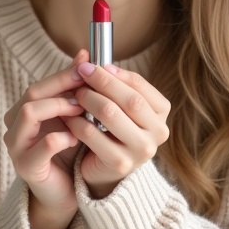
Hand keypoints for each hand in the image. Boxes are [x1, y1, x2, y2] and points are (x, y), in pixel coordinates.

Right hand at [3, 50, 88, 228]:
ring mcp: (17, 147)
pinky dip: (62, 137)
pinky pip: (43, 145)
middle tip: (88, 87)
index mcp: (22, 112)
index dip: (64, 74)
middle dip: (62, 87)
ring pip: (30, 113)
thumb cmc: (68, 153)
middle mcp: (14, 126)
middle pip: (32, 94)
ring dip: (60, 108)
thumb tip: (86, 55)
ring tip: (82, 112)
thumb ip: (74, 90)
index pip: (40, 85)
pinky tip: (77, 139)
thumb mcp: (72, 118)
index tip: (88, 67)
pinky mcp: (26, 166)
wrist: (64, 193)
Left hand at [64, 62, 171, 198]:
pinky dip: (76, 121)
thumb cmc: (111, 131)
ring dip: (88, 99)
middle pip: (129, 99)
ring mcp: (142, 150)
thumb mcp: (117, 105)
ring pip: (110, 114)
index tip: (97, 64)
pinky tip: (67, 116)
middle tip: (82, 73)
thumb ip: (110, 83)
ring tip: (74, 93)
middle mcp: (158, 132)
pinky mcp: (120, 163)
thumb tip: (87, 57)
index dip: (117, 73)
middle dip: (102, 82)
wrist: (104, 171)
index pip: (140, 87)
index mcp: (161, 113)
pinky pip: (92, 134)